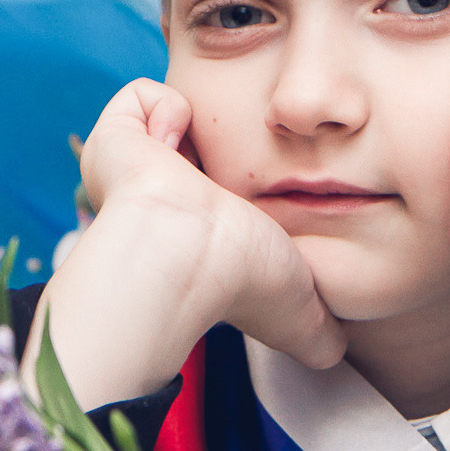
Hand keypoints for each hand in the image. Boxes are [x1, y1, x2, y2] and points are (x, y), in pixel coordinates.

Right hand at [36, 79, 343, 407]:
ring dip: (190, 125)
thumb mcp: (297, 311)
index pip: (219, 197)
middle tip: (224, 169)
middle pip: (196, 148)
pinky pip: (140, 96)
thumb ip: (318, 331)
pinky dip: (163, 108)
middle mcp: (162, 200)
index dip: (237, 190)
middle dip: (216, 145)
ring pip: (166, 116)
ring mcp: (135, 166)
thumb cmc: (238, 282)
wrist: (184, 255)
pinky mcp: (115, 138)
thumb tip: (333, 354)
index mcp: (198, 235)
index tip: (247, 202)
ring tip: (194, 160)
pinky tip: (173, 140)